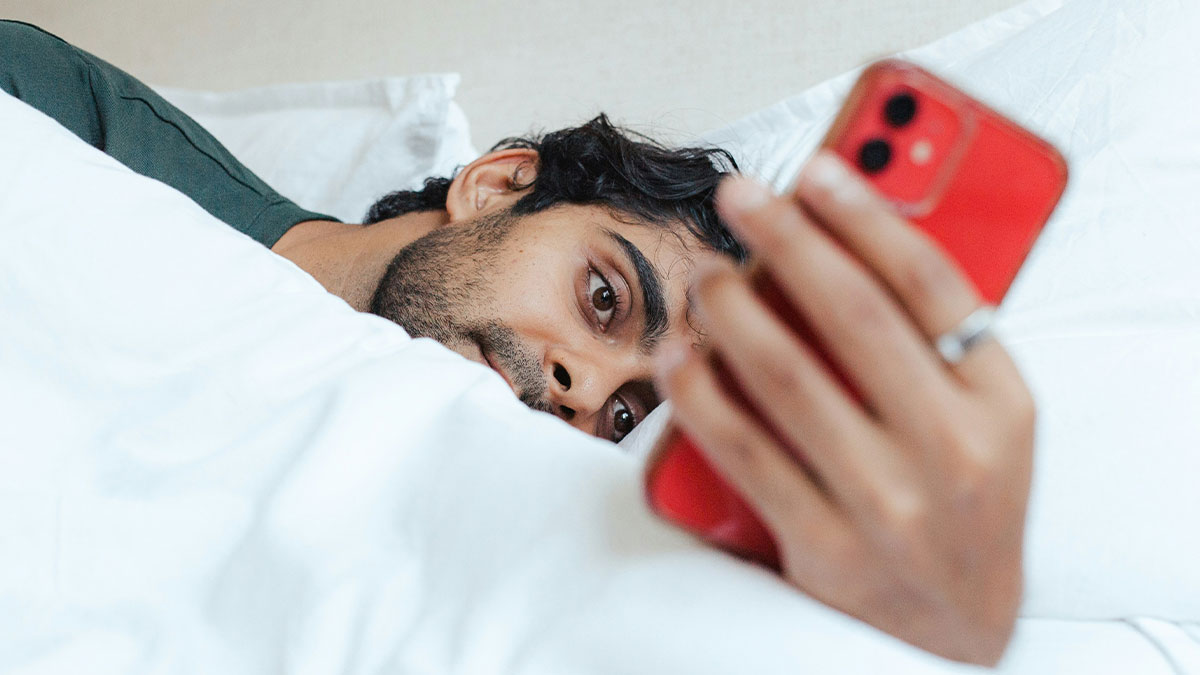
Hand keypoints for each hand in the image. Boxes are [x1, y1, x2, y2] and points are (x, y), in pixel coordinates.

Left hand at [654, 151, 1034, 664]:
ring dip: (733, 309)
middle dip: (787, 240)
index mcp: (1000, 405)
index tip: (818, 168)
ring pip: (787, 377)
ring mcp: (885, 504)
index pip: (934, 284)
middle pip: (854, 315)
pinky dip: (700, 394)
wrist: (954, 636)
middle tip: (740, 197)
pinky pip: (744, 452)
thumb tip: (843, 241)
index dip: (869, 215)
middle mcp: (951, 451)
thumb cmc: (965, 508)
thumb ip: (937, 342)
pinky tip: (678, 355)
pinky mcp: (822, 548)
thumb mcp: (987, 422)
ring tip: (706, 272)